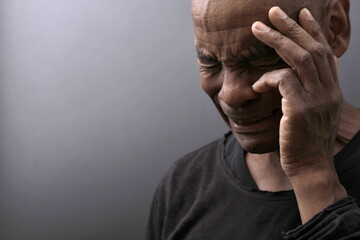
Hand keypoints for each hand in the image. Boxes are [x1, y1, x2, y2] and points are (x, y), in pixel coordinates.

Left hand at [251, 7, 341, 177]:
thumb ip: (305, 92)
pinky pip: (282, 81)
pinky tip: (256, 85)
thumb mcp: (311, 113)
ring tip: (257, 28)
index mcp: (331, 89)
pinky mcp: (300, 109)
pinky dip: (267, 78)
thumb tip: (285, 77)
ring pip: (298, 58)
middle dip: (292, 27)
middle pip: (312, 49)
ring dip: (276, 40)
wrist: (310, 167)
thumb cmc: (304, 141)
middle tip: (273, 11)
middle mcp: (328, 90)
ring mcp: (317, 99)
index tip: (302, 14)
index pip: (325, 53)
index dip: (314, 31)